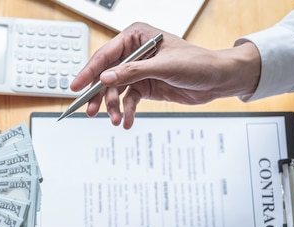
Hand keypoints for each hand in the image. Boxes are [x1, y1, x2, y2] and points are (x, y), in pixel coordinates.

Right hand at [70, 22, 260, 128]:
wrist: (217, 80)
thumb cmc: (198, 63)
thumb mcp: (164, 67)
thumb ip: (133, 72)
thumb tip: (106, 77)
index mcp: (136, 36)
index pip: (106, 54)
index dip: (89, 71)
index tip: (76, 87)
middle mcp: (134, 53)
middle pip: (106, 74)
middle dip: (100, 95)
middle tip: (91, 110)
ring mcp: (138, 70)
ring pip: (116, 90)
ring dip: (114, 106)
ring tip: (115, 120)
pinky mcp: (145, 86)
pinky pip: (128, 101)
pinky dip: (126, 112)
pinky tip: (126, 122)